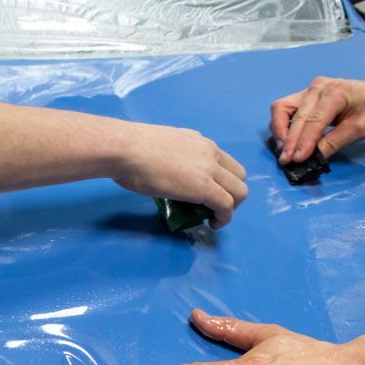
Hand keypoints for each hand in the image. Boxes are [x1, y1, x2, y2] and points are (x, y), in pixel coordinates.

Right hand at [112, 122, 246, 228]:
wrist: (125, 150)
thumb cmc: (129, 150)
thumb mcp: (158, 148)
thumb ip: (169, 158)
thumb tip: (164, 171)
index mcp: (197, 141)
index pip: (223, 161)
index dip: (221, 180)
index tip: (207, 192)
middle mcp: (209, 151)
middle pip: (238, 175)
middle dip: (231, 193)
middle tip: (212, 206)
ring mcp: (209, 169)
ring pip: (239, 191)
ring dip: (231, 207)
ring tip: (213, 217)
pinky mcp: (205, 187)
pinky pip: (226, 205)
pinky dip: (224, 218)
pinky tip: (212, 224)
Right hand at [270, 76, 364, 163]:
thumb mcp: (359, 129)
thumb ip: (334, 142)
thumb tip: (312, 158)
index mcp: (335, 93)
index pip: (314, 120)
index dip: (304, 141)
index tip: (297, 159)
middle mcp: (318, 88)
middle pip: (296, 116)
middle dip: (289, 140)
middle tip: (286, 160)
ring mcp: (308, 90)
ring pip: (282, 108)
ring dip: (279, 131)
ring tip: (283, 150)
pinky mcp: (303, 95)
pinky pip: (284, 108)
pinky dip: (281, 125)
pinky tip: (286, 140)